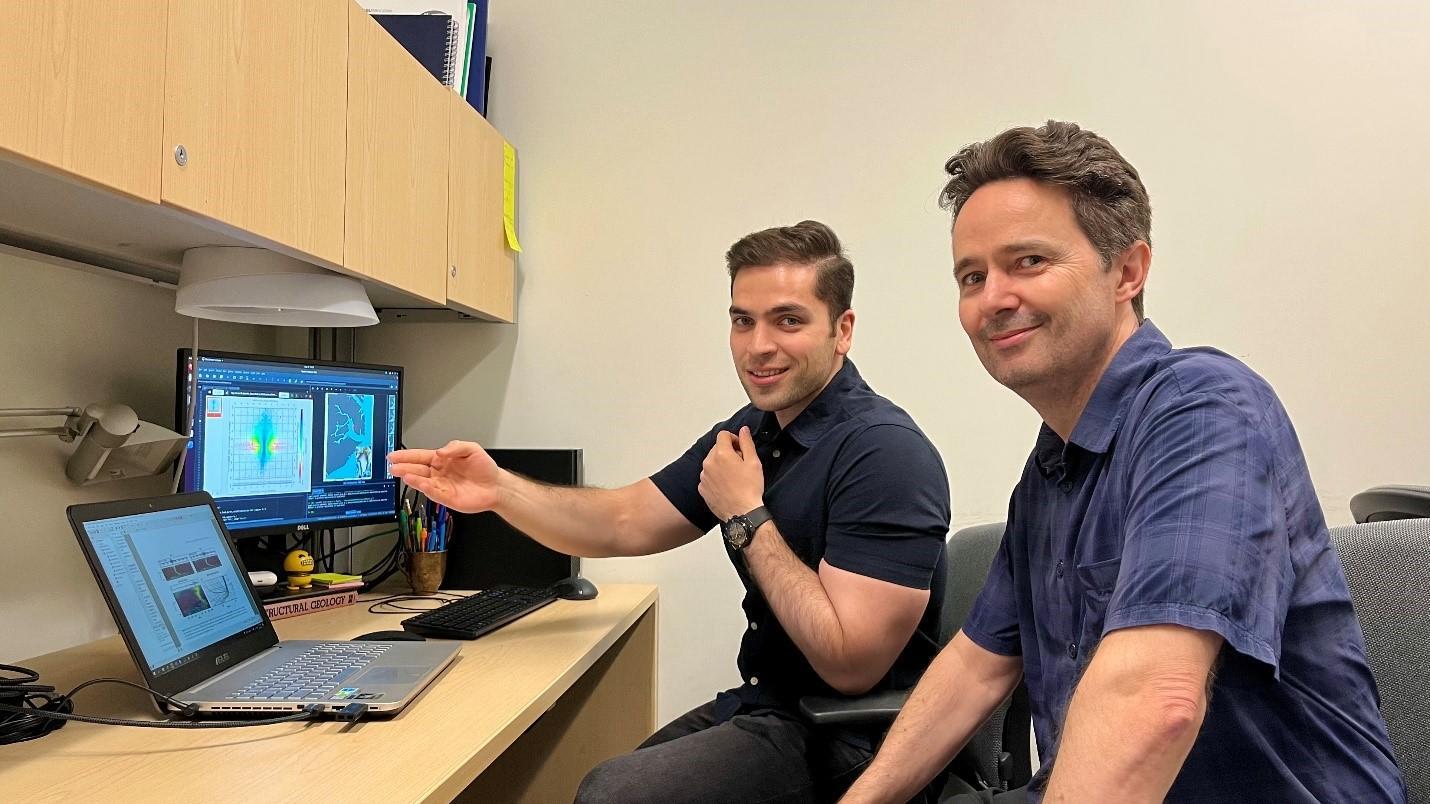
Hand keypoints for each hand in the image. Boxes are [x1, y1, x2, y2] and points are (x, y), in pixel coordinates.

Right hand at [387, 440, 502, 512]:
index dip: (407, 456)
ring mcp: (442, 486)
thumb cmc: (484, 468)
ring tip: (402, 473)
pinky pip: (433, 492)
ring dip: (412, 478)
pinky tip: (419, 483)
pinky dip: (425, 488)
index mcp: (442, 460)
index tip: (395, 455)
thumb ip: (455, 447)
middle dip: (404, 467)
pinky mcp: (447, 498)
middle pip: (417, 469)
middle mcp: (439, 473)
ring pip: (423, 482)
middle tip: (393, 466)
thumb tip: (440, 451)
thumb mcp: (472, 449)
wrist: (496, 486)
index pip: (421, 457)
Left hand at [698, 426, 764, 521]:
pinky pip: (708, 477)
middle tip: (740, 464)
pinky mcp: (702, 489)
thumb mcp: (754, 462)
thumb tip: (743, 430)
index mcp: (721, 454)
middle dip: (728, 452)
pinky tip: (727, 486)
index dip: (734, 439)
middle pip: (717, 449)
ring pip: (712, 463)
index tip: (740, 448)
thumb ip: (746, 442)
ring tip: (734, 477)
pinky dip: (716, 478)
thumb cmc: (750, 489)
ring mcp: (704, 477)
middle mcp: (708, 463)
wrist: (743, 513)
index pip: (723, 435)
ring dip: (721, 465)